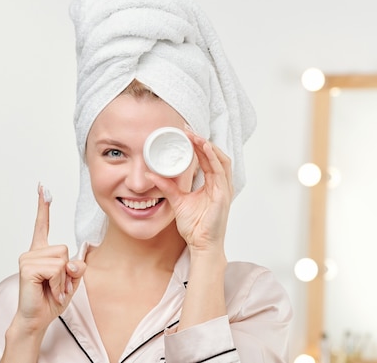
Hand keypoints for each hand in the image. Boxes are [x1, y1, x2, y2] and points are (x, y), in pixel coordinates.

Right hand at [12, 184, 86, 333]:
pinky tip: (49, 290)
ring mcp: (28, 258)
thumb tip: (70, 262)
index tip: (42, 187)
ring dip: (63, 279)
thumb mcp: (72, 280)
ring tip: (52, 288)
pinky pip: (57, 269)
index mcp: (42, 252)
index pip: (42, 225)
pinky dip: (59, 283)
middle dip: (67, 271)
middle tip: (56, 285)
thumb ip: (76, 267)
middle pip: (65, 249)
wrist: (37, 319)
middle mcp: (33, 252)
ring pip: (62, 259)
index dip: (43, 206)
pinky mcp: (28, 267)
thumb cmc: (52, 299)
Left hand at [147, 132, 233, 252]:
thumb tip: (152, 175)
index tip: (185, 135)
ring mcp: (224, 189)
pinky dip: (213, 157)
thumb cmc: (195, 227)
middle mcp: (221, 184)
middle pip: (215, 156)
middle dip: (203, 141)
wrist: (202, 245)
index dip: (198, 146)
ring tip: (195, 136)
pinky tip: (205, 148)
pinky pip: (220, 171)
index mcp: (212, 185)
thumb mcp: (178, 201)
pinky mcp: (223, 195)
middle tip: (188, 130)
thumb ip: (168, 187)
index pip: (208, 160)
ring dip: (208, 146)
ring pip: (221, 159)